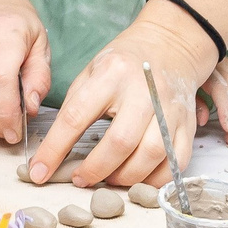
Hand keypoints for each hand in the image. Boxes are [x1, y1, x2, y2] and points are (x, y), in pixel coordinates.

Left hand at [24, 9, 215, 189]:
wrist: (169, 47)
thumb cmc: (122, 63)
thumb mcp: (90, 72)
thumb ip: (74, 106)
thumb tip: (53, 149)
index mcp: (111, 74)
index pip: (76, 117)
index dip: (54, 149)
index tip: (39, 172)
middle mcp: (145, 91)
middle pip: (121, 142)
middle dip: (95, 169)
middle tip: (81, 179)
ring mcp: (170, 108)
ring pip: (152, 155)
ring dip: (126, 177)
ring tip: (109, 179)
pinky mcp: (187, 124)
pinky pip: (176, 162)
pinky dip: (156, 180)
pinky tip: (138, 179)